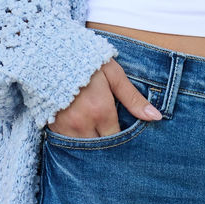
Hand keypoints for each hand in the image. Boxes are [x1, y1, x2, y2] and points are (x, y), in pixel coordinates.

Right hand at [48, 58, 162, 138]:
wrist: (48, 55)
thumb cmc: (85, 62)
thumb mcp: (113, 74)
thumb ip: (133, 98)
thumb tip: (156, 117)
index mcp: (101, 111)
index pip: (117, 138)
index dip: (123, 139)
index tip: (126, 134)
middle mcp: (83, 124)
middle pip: (101, 147)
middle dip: (108, 146)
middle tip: (113, 139)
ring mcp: (65, 128)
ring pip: (84, 149)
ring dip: (92, 145)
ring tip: (98, 138)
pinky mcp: (52, 127)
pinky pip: (68, 145)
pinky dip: (77, 142)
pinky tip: (82, 134)